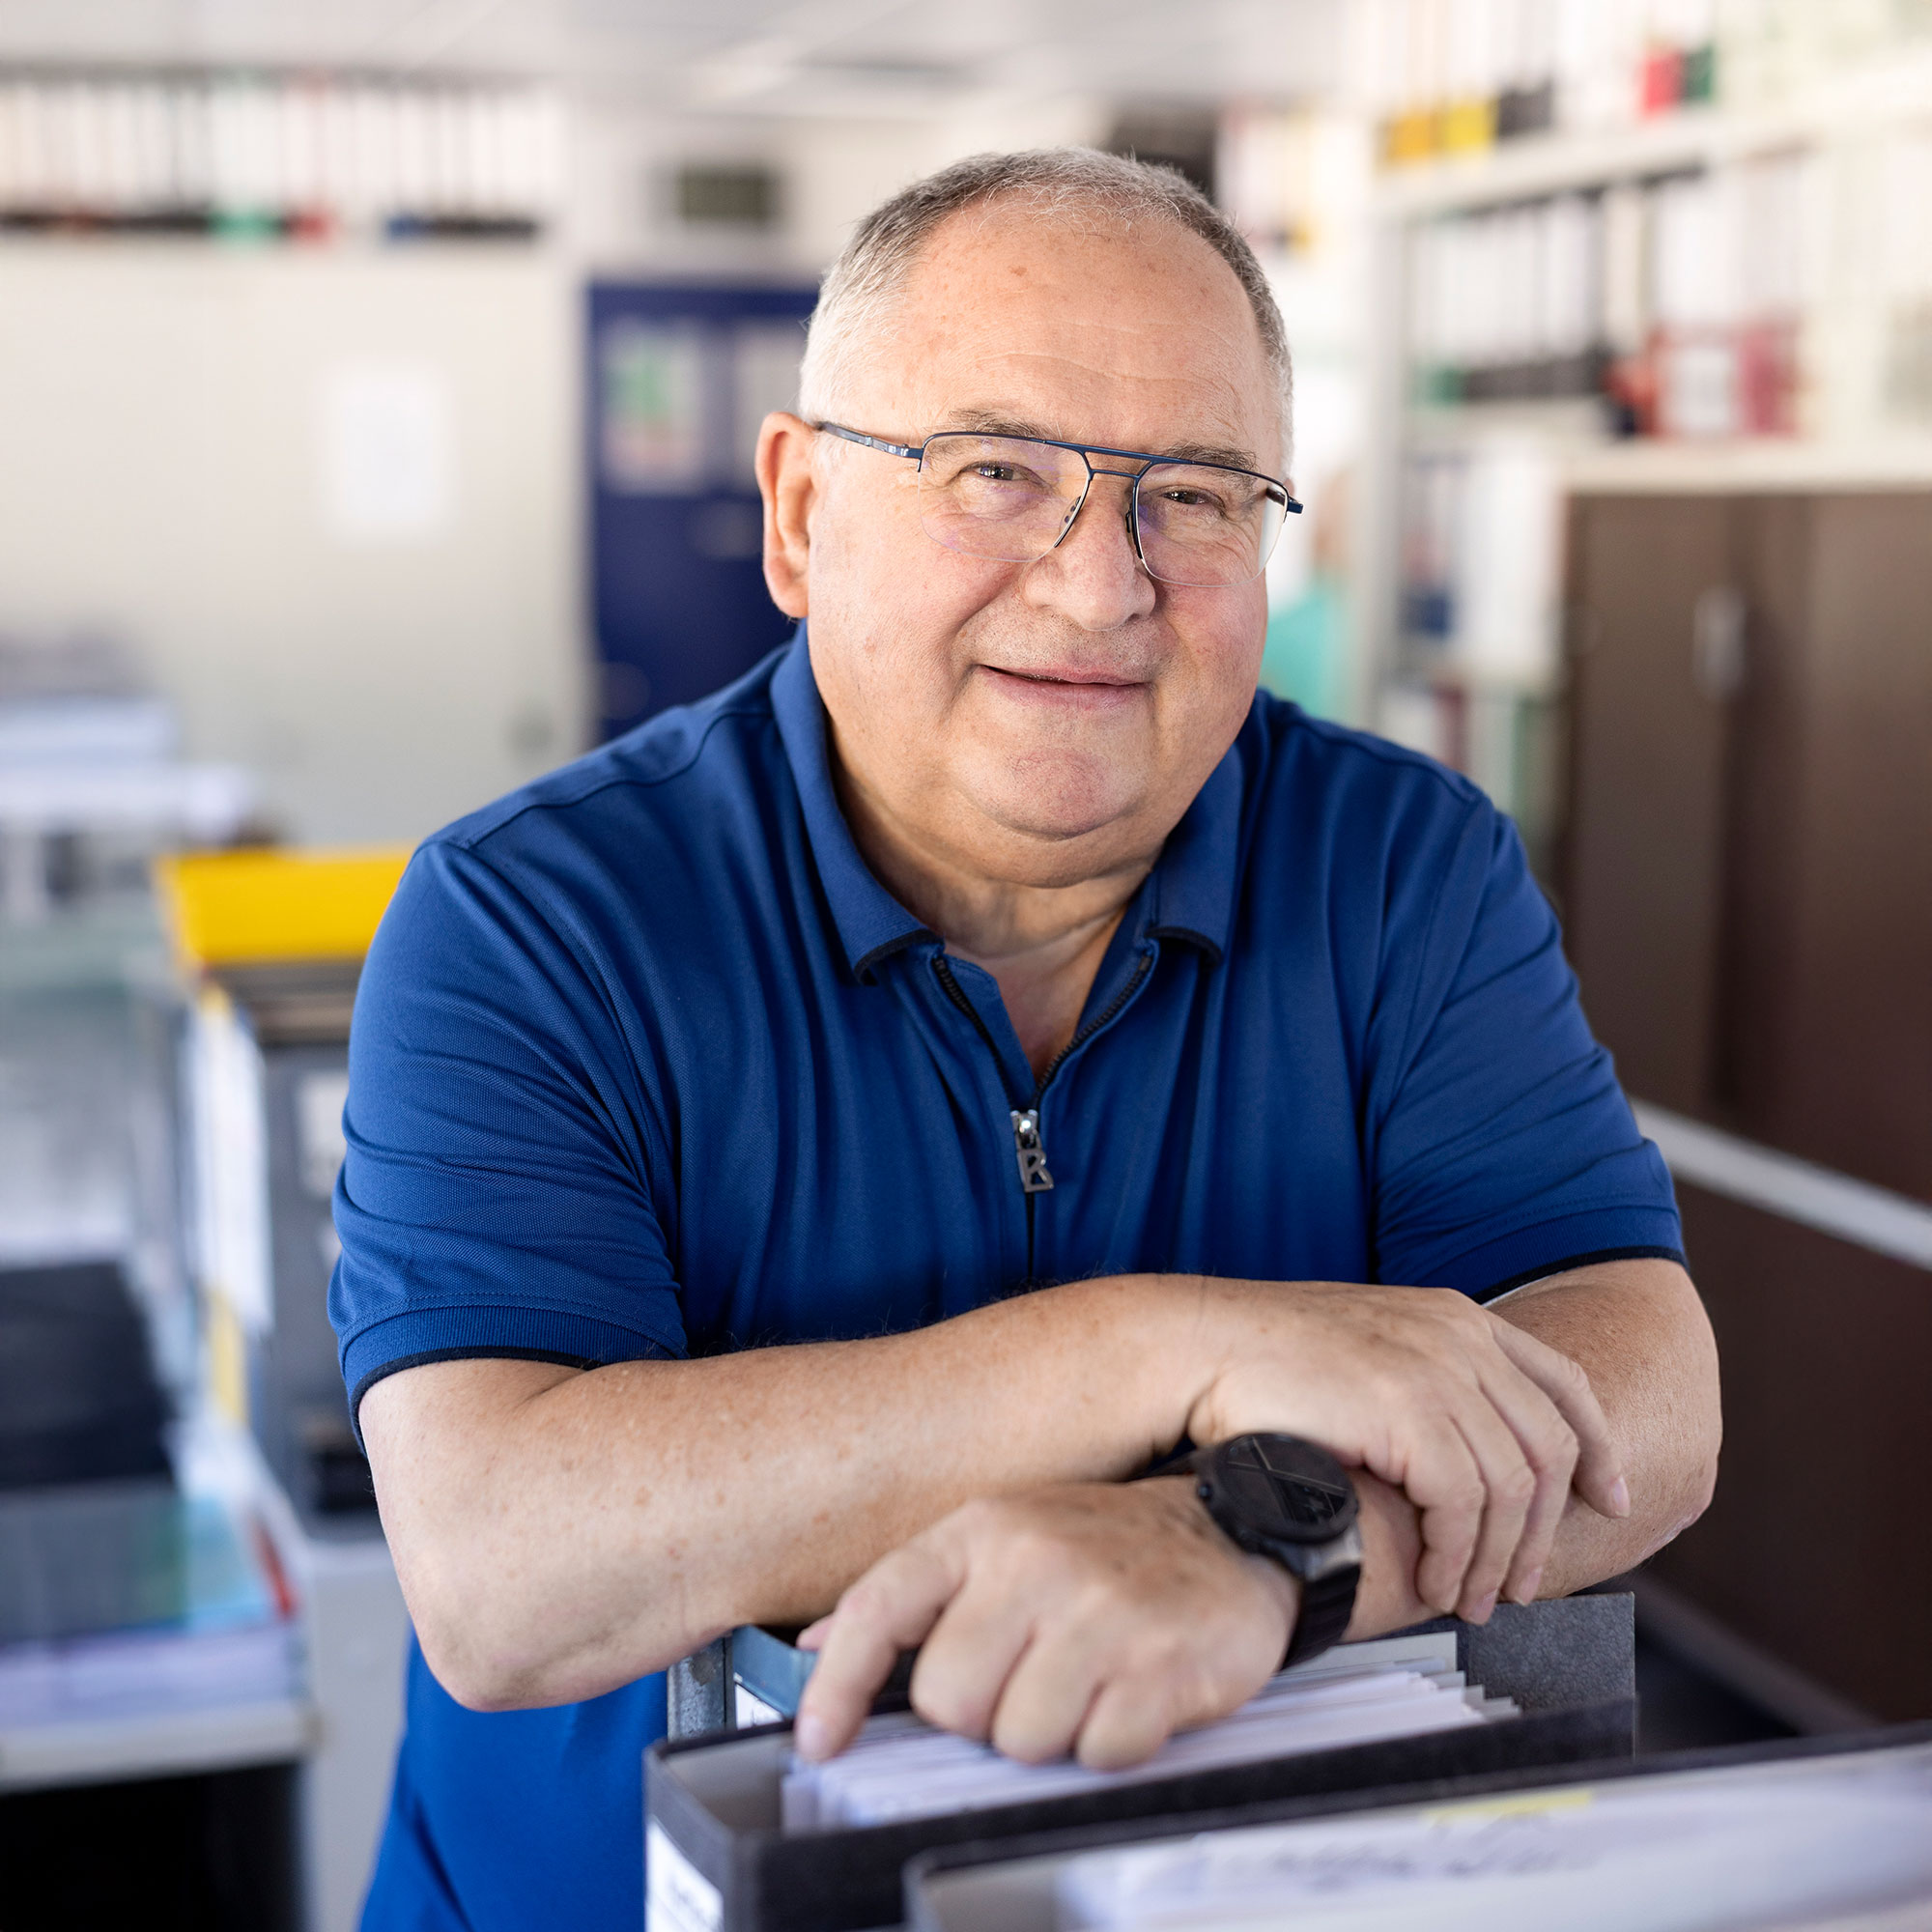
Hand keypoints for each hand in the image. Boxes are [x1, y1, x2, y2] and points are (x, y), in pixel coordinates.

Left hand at [792, 1478, 1296, 1768]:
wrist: (1234, 1527)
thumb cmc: (1105, 1545)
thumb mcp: (1003, 1538)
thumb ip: (915, 1595)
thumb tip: (813, 1648)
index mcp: (982, 1530)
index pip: (880, 1607)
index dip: (836, 1686)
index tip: (820, 1742)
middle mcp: (1033, 1560)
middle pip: (948, 1700)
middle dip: (982, 1712)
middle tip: (1027, 1678)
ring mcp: (1098, 1609)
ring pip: (1018, 1739)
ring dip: (1050, 1733)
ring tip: (1085, 1682)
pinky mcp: (1159, 1662)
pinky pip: (1096, 1754)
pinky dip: (1110, 1743)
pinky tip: (1131, 1693)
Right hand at [1181, 1280, 1628, 1621]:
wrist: (1197, 1349)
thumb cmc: (1263, 1365)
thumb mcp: (1368, 1357)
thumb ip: (1424, 1387)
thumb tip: (1460, 1463)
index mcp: (1454, 1315)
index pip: (1563, 1382)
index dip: (1600, 1448)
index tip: (1612, 1501)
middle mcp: (1458, 1334)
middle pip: (1549, 1447)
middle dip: (1544, 1531)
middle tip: (1521, 1588)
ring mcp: (1436, 1367)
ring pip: (1512, 1487)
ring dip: (1496, 1559)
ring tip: (1469, 1601)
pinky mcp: (1407, 1408)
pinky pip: (1464, 1503)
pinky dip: (1456, 1554)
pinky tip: (1432, 1580)